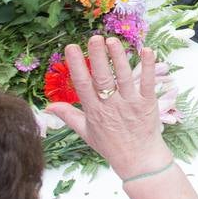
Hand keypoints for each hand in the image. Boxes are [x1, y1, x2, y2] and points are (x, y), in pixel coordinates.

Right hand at [47, 36, 171, 178]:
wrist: (139, 160)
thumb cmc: (111, 145)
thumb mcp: (86, 133)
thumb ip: (69, 116)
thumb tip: (48, 106)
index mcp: (95, 111)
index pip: (83, 85)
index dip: (76, 65)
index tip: (71, 47)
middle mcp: (112, 106)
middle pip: (103, 78)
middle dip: (98, 57)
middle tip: (94, 38)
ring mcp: (131, 103)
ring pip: (124, 77)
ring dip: (119, 58)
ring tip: (113, 40)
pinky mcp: (148, 104)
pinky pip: (148, 83)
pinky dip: (148, 67)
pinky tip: (148, 51)